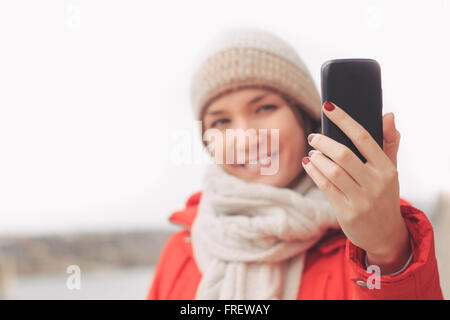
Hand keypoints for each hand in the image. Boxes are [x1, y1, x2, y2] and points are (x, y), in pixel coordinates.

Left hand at [302, 101, 410, 274]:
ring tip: (312, 152)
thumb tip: (387, 115)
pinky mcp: (347, 212)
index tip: (328, 107)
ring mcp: (361, 200)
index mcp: (387, 169)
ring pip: (332, 171)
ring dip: (317, 158)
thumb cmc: (384, 195)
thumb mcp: (391, 171)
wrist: (385, 234)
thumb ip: (389, 143)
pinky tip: (309, 164)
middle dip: (324, 142)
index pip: (364, 137)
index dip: (344, 120)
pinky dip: (314, 172)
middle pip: (344, 154)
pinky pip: (325, 187)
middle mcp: (376, 183)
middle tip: (314, 136)